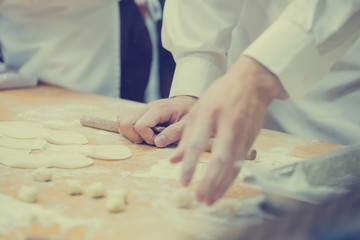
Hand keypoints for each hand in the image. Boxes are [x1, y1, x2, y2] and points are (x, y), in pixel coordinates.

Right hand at [116, 96, 196, 146]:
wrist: (187, 103)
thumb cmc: (188, 113)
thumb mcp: (187, 124)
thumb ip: (174, 133)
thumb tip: (158, 142)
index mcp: (159, 109)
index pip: (140, 125)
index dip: (148, 138)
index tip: (159, 140)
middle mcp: (147, 107)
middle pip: (126, 123)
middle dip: (136, 137)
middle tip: (151, 139)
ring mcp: (142, 110)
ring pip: (122, 121)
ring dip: (132, 134)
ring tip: (147, 136)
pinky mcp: (139, 113)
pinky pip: (125, 121)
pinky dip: (130, 131)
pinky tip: (144, 134)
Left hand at [170, 56, 286, 204]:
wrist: (251, 83)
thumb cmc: (221, 95)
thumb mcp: (199, 109)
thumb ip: (186, 135)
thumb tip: (174, 160)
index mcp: (209, 113)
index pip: (198, 143)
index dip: (191, 165)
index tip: (183, 182)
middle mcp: (228, 124)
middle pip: (220, 158)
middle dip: (209, 182)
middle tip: (198, 198)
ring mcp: (243, 132)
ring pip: (233, 165)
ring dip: (221, 185)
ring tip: (209, 200)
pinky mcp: (251, 139)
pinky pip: (240, 163)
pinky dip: (230, 179)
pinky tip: (221, 189)